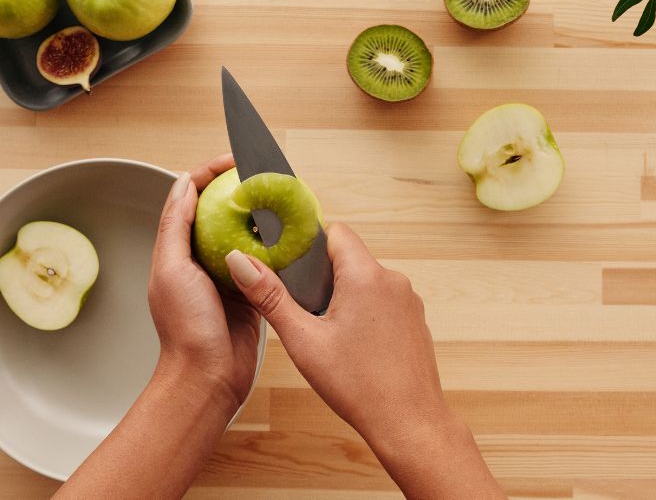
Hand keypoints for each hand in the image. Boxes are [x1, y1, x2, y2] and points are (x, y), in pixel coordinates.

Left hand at [149, 154, 260, 408]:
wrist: (208, 377)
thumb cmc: (185, 328)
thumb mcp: (172, 269)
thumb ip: (176, 226)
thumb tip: (184, 184)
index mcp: (177, 250)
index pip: (191, 198)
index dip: (210, 173)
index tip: (234, 160)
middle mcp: (201, 259)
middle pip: (221, 210)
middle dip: (240, 187)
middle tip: (263, 171)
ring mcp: (228, 275)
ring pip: (246, 232)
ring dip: (261, 212)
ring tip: (280, 194)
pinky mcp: (252, 291)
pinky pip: (267, 259)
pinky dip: (277, 243)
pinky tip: (291, 231)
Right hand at [225, 223, 504, 498]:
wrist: (408, 423)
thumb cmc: (358, 386)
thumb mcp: (303, 340)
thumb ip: (270, 297)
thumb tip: (240, 261)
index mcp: (366, 275)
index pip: (336, 232)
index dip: (310, 244)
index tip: (292, 266)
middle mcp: (393, 280)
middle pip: (350, 257)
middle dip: (323, 276)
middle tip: (304, 308)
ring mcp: (409, 300)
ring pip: (366, 280)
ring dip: (344, 296)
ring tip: (326, 331)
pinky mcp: (415, 320)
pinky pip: (383, 301)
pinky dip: (365, 312)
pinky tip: (352, 344)